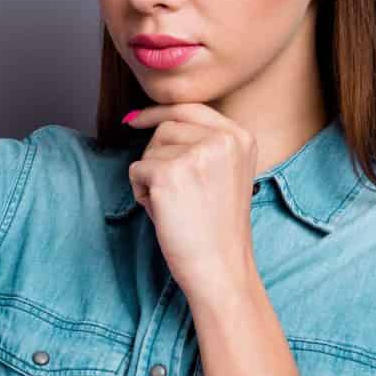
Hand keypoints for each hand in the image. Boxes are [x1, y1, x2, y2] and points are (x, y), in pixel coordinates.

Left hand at [122, 103, 261, 289]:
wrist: (220, 268)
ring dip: (151, 177)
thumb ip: (203, 143)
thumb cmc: (215, 228)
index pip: (190, 108)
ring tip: (175, 206)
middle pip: (166, 127)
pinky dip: (141, 193)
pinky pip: (136, 170)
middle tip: (173, 193)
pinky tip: (164, 213)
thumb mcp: (225, 173)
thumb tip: (145, 117)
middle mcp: (222, 139)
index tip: (135, 120)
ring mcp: (196, 154)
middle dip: (157, 157)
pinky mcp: (169, 173)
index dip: (159, 112)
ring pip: (150, 149)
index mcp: (240, 137)